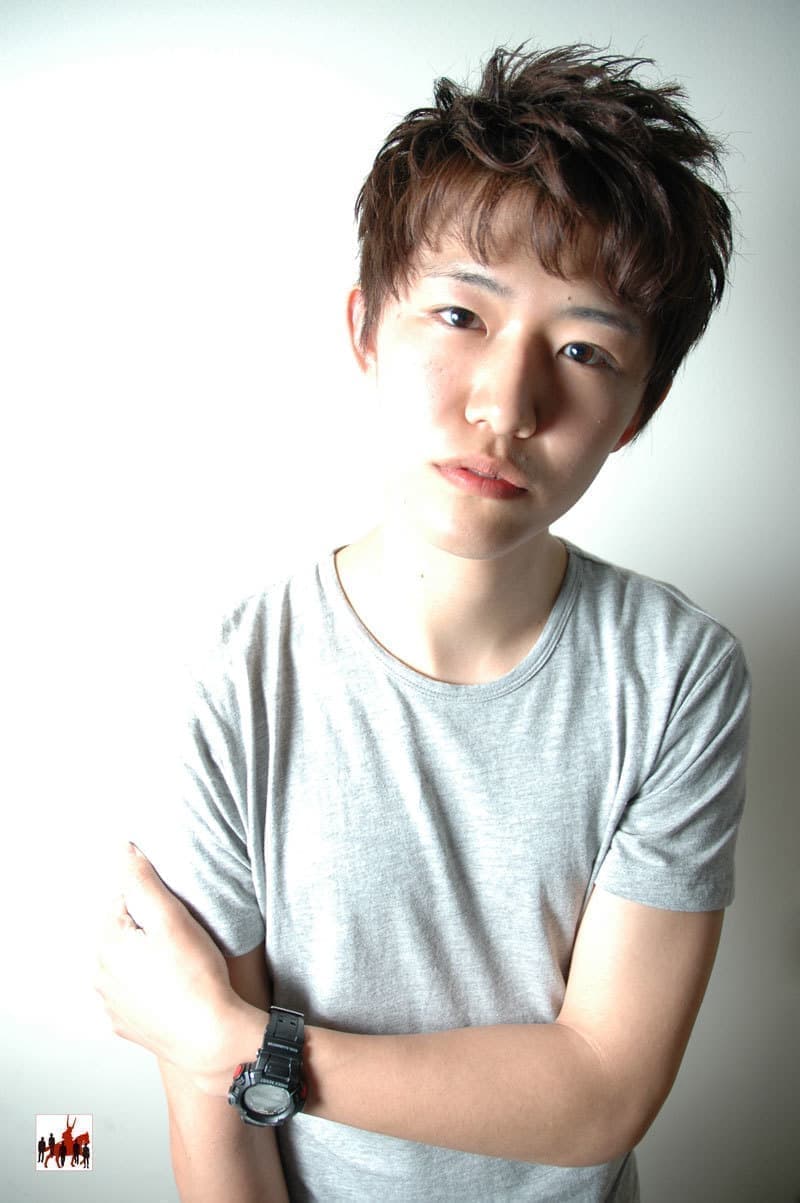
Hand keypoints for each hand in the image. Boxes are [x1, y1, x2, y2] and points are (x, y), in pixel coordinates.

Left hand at [95, 844, 257, 1093]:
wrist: (211, 1037)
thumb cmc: (196, 978)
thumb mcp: (173, 918)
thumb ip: (144, 881)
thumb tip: (125, 851)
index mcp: (106, 944)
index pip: (123, 902)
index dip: (155, 906)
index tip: (176, 921)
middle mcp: (99, 976)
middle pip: (123, 934)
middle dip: (148, 932)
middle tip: (182, 943)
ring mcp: (110, 1004)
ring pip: (127, 964)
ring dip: (146, 960)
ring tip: (180, 968)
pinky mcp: (123, 1026)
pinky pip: (132, 994)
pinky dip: (148, 989)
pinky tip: (173, 991)